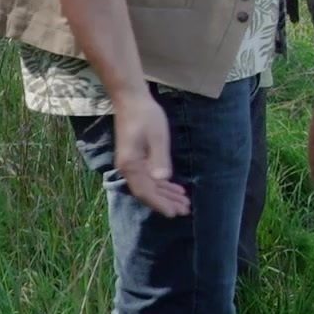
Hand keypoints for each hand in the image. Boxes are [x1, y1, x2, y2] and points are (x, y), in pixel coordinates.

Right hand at [112, 92, 188, 217]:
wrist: (132, 100)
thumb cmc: (146, 115)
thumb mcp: (157, 136)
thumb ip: (159, 158)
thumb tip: (162, 179)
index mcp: (130, 164)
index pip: (145, 191)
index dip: (160, 203)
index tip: (174, 213)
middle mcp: (128, 168)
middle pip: (147, 192)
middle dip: (166, 202)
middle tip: (185, 210)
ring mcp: (131, 164)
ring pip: (149, 186)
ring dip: (166, 195)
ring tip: (184, 203)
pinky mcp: (136, 159)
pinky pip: (149, 177)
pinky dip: (163, 184)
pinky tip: (175, 188)